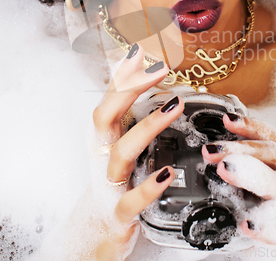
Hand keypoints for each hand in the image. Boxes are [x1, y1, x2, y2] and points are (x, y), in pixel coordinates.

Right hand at [37, 45, 183, 260]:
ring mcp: (109, 182)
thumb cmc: (116, 176)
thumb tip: (156, 79)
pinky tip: (167, 172)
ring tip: (176, 105)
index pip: (110, 97)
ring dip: (148, 126)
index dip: (124, 73)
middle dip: (129, 89)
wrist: (98, 226)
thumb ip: (135, 113)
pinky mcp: (119, 211)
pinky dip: (148, 187)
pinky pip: (131, 200)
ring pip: (122, 152)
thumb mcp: (122, 141)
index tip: (141, 48)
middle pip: (105, 116)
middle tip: (160, 67)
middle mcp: (102, 153)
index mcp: (105, 135)